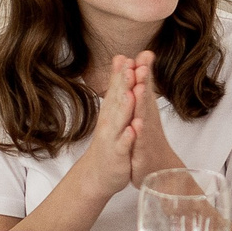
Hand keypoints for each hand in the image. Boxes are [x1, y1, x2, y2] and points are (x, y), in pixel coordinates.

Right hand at [80, 56, 141, 197]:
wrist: (98, 173)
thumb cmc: (109, 139)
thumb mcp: (114, 110)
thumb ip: (118, 85)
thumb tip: (121, 59)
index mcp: (112, 110)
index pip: (116, 88)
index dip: (122, 73)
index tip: (128, 57)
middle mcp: (110, 121)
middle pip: (118, 99)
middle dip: (124, 84)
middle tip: (130, 66)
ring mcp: (113, 137)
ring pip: (121, 120)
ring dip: (126, 106)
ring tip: (133, 92)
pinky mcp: (118, 154)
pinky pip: (124, 145)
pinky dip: (129, 137)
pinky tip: (134, 129)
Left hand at [127, 52, 187, 185]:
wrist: (158, 169)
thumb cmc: (150, 139)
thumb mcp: (145, 112)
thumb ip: (144, 89)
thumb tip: (143, 66)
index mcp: (145, 109)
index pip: (144, 86)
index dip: (144, 70)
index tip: (144, 52)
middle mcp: (148, 119)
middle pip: (145, 97)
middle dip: (144, 80)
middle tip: (143, 62)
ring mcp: (146, 135)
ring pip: (143, 117)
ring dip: (142, 102)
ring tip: (141, 87)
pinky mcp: (142, 151)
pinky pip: (140, 141)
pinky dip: (139, 133)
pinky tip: (138, 124)